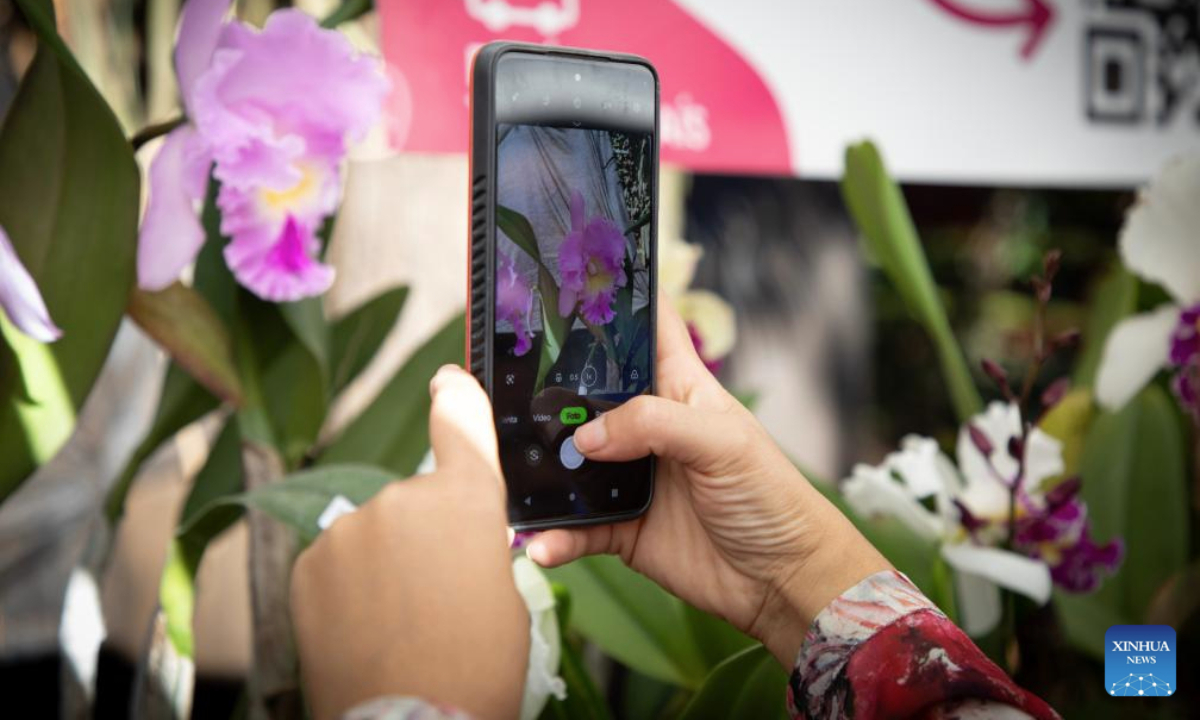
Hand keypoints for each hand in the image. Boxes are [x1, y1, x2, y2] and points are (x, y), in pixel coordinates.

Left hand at [291, 366, 528, 719]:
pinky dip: (350, 585)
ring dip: (385, 563)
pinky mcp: (309, 562)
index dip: (457, 398)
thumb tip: (456, 546)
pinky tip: (365, 627)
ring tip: (399, 623)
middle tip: (439, 597)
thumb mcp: (507, 597)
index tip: (447, 379)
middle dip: (427, 537)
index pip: (462, 425)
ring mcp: (349, 529)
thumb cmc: (478, 669)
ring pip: (375, 534)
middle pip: (419, 501)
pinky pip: (339, 560)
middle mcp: (402, 498)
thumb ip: (479, 546)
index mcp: (466, 500)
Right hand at [527, 297, 889, 666]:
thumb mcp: (724, 443)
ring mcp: (630, 477)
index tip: (566, 280)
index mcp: (678, 388)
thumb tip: (588, 436)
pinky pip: (576, 528)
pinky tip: (542, 544)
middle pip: (587, 395)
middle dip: (549, 393)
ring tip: (511, 476)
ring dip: (543, 471)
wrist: (781, 580)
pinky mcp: (621, 527)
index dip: (615, 300)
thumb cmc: (772, 497)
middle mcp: (647, 427)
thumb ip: (656, 425)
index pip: (646, 327)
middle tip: (504, 393)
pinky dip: (555, 536)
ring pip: (572, 464)